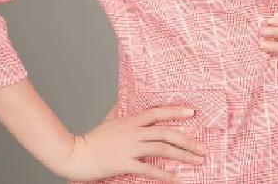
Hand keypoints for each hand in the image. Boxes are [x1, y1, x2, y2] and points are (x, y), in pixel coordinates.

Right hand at [56, 104, 207, 182]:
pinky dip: (163, 175)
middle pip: (165, 132)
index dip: (176, 111)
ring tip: (196, 161)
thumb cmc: (91, 139)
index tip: (192, 112)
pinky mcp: (124, 163)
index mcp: (130, 120)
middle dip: (187, 140)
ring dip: (182, 155)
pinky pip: (148, 169)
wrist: (74, 154)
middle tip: (203, 148)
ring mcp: (129, 147)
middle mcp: (133, 132)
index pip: (158, 112)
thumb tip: (123, 101)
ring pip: (161, 148)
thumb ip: (118, 110)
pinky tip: (174, 179)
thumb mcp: (107, 120)